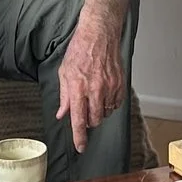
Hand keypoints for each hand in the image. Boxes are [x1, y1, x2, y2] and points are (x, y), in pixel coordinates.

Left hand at [55, 22, 125, 153]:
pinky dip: (110, 104)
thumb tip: (62, 114)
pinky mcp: (119, 84)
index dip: (79, 137)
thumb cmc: (80, 51)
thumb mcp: (64, 73)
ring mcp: (109, 87)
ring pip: (106, 113)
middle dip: (89, 122)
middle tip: (85, 111)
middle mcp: (94, 90)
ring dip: (100, 111)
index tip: (81, 147)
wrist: (99, 34)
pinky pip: (116, 104)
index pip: (78, 120)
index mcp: (77, 88)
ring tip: (94, 97)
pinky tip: (104, 93)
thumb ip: (64, 96)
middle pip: (94, 120)